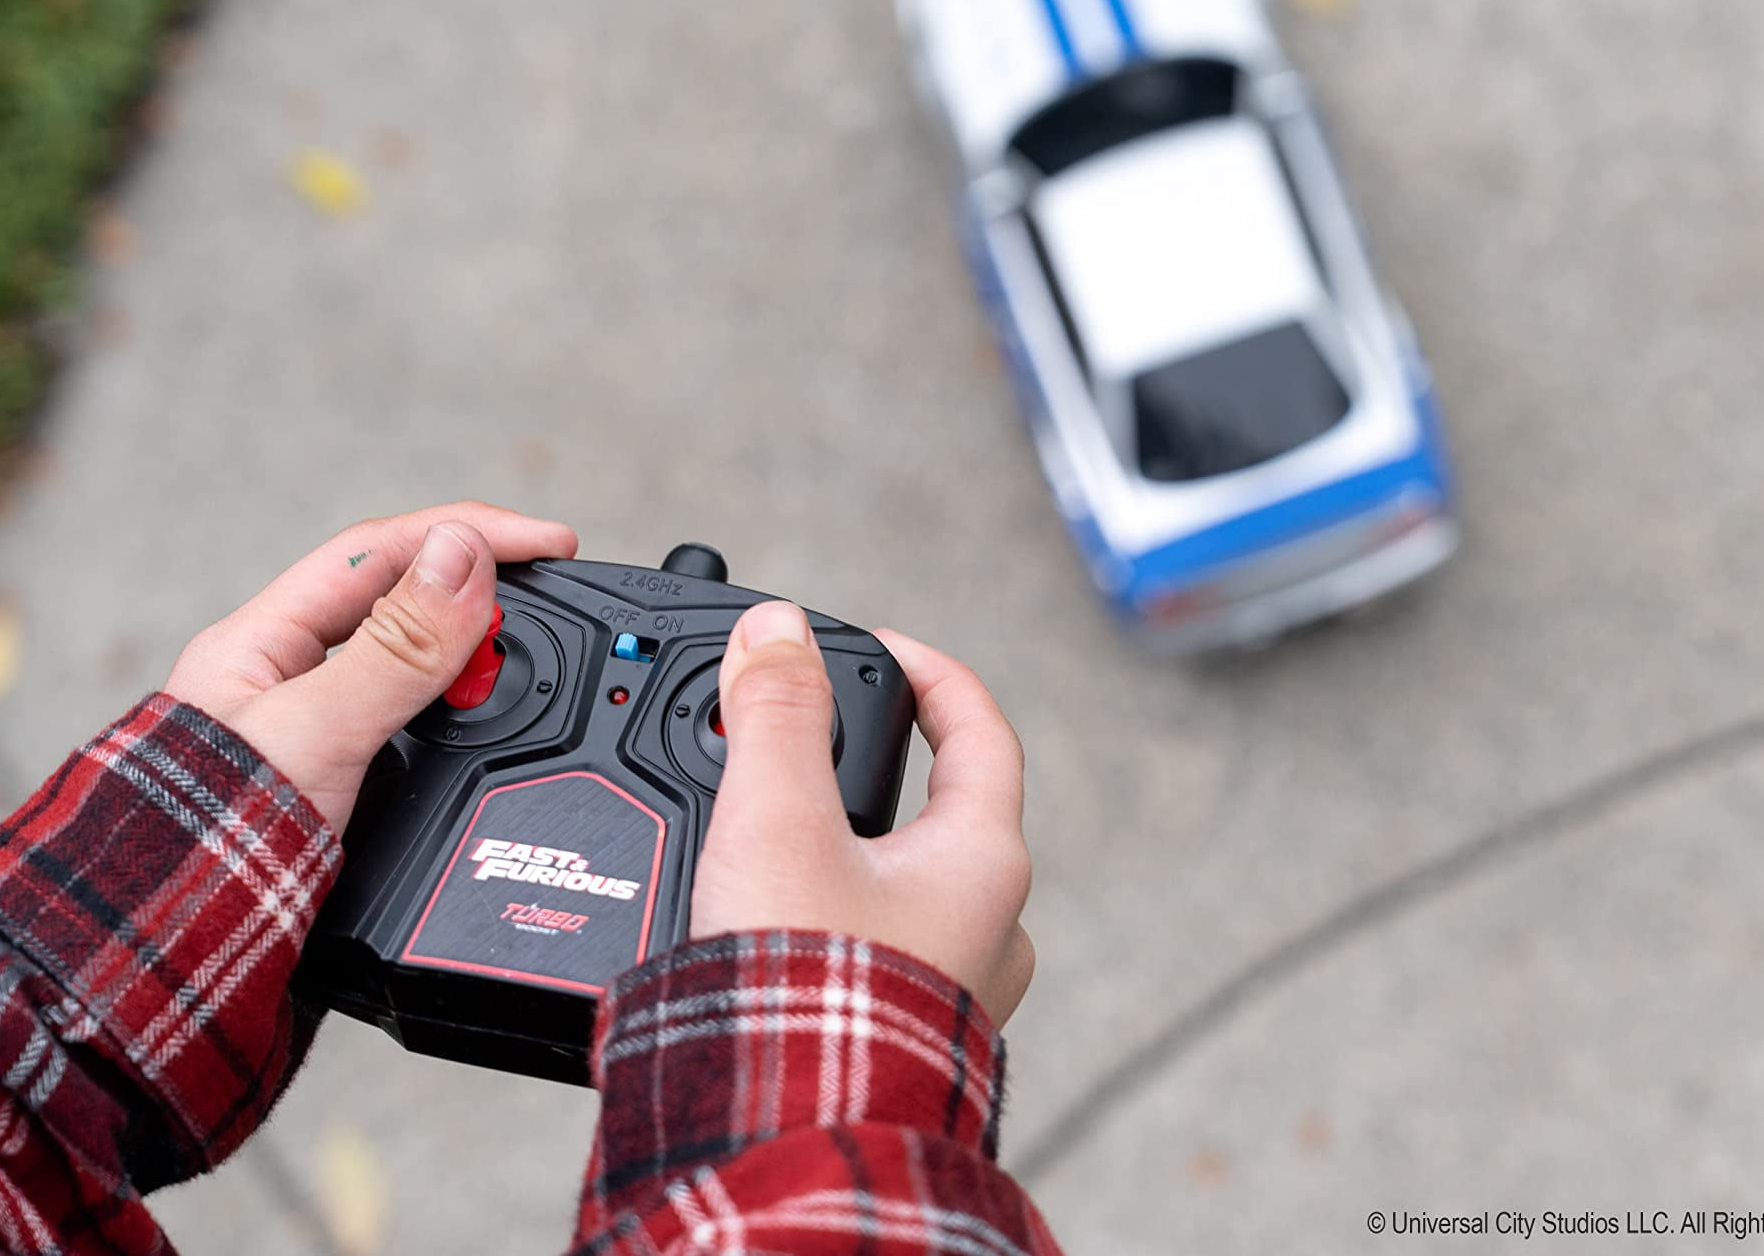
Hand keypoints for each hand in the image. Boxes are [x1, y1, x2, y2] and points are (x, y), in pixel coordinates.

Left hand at [162, 503, 577, 833]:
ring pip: (410, 672)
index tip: (550, 545)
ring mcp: (312, 741)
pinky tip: (491, 733)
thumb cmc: (206, 849)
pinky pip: (415, 736)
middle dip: (477, 593)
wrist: (177, 970)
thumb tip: (464, 557)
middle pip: (400, 605)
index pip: (380, 554)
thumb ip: (396, 648)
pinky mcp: (340, 798)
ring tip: (530, 666)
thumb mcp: (317, 731)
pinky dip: (462, 726)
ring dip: (471, 660)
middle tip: (552, 604)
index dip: (467, 534)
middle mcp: (284, 684)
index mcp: (258, 645)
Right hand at [690, 603, 1035, 1025]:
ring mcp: (954, 991)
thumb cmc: (807, 991)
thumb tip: (777, 630)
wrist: (789, 1133)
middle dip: (874, 768)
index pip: (979, 730)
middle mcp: (992, 928)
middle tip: (805, 743)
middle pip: (943, 811)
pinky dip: (833, 918)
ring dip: (849, 849)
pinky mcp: (904, 1037)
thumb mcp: (778, 820)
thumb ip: (775, 713)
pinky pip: (880, 951)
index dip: (929, 672)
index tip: (877, 645)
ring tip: (772, 833)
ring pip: (910, 888)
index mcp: (985, 861)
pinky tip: (772, 920)